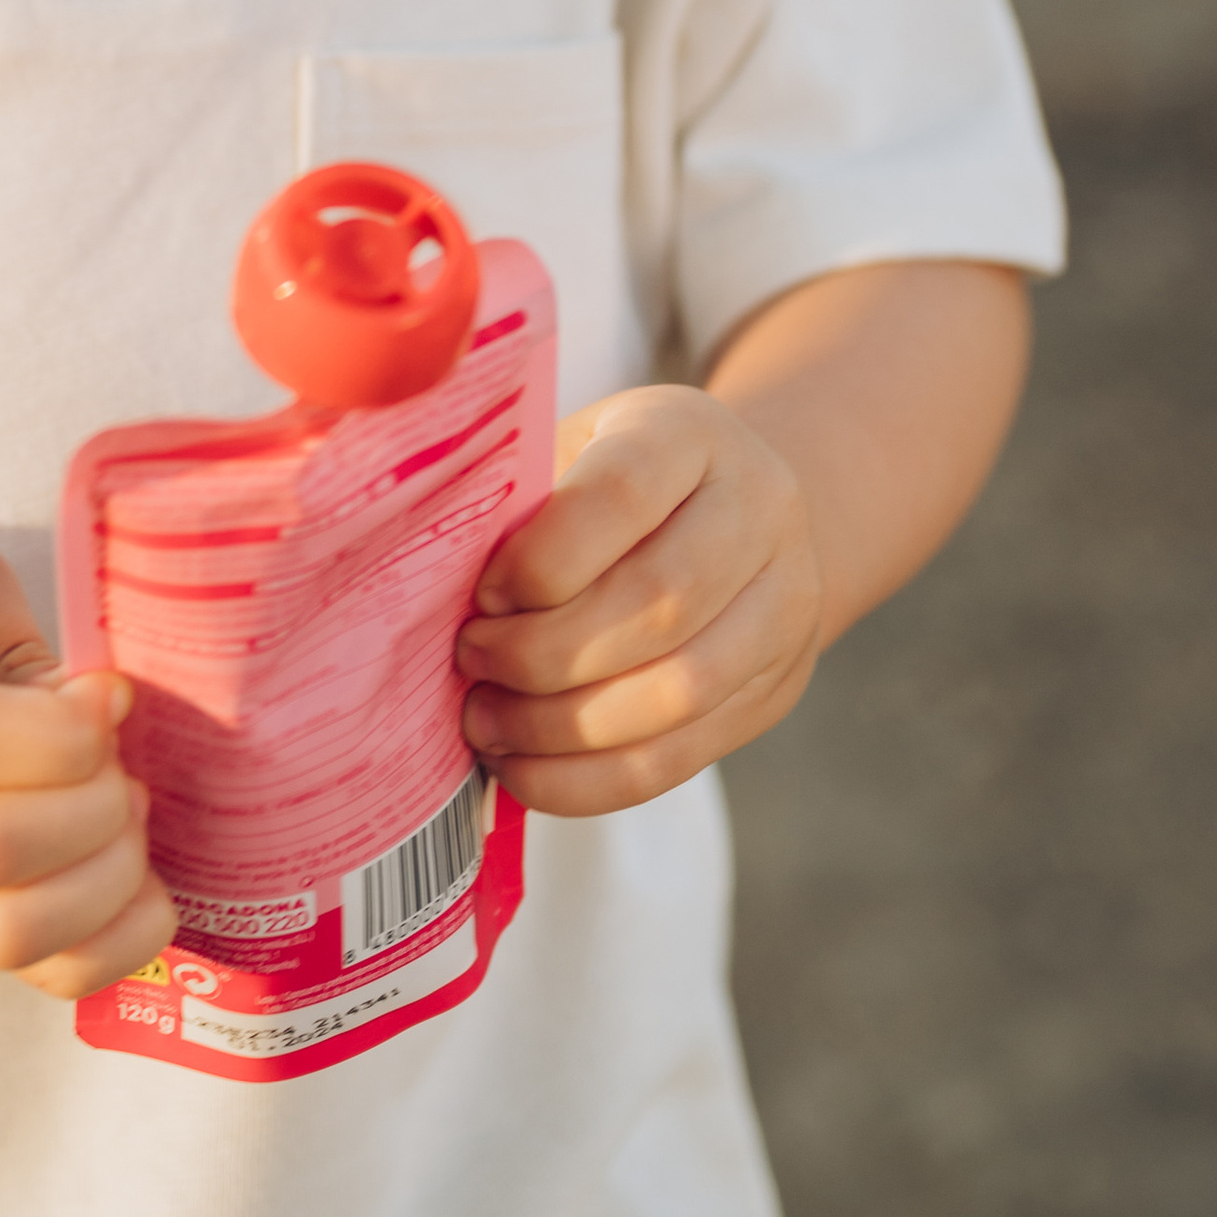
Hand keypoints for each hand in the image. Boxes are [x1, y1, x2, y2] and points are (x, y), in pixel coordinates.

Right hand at [0, 538, 174, 998]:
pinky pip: (30, 973)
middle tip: (118, 763)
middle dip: (97, 808)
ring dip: (106, 882)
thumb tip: (103, 716)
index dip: (66, 732)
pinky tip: (138, 887)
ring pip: (6, 932)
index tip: (109, 694)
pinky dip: (111, 947)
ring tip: (124, 822)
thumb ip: (22, 638)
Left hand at [456, 387, 823, 814]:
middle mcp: (760, 513)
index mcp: (692, 434)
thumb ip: (520, 505)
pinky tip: (526, 769)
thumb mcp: (572, 451)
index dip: (541, 558)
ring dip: (561, 726)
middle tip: (469, 661)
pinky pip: (680, 759)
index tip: (482, 593)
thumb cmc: (616, 480)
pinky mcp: (774, 690)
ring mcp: (784, 607)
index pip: (622, 493)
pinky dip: (590, 781)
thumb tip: (433, 593)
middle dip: (543, 653)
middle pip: (658, 604)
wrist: (740, 508)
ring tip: (487, 723)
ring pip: (677, 693)